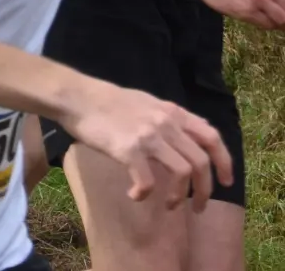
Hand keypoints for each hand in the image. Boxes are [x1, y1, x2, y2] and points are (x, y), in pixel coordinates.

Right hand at [60, 78, 231, 211]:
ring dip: (179, 196)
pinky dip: (144, 193)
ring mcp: (149, 137)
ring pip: (182, 173)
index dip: (224, 162)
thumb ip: (169, 119)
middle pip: (200, 162)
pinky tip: (135, 195)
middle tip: (199, 207)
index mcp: (173, 113)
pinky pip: (147, 181)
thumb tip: (187, 136)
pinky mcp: (129, 150)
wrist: (78, 97)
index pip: (212, 138)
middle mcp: (166, 124)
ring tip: (170, 206)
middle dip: (205, 190)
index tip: (226, 182)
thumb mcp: (147, 103)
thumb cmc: (108, 101)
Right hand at [186, 0, 284, 27]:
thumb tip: (283, 5)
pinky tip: (257, 18)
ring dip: (277, 23)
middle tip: (279, 20)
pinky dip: (265, 24)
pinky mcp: (248, 10)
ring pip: (281, 19)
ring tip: (268, 19)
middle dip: (284, 17)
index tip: (282, 11)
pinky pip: (266, 24)